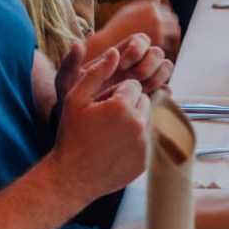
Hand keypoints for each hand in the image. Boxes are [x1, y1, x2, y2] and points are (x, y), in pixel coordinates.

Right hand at [50, 47, 148, 202]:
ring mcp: (147, 143)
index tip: (103, 108)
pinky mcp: (151, 158)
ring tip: (116, 133)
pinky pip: (156, 136)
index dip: (116, 95)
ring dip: (139, 120)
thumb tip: (116, 52)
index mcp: (121, 106)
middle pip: (145, 100)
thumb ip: (96, 73)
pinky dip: (144, 137)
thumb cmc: (72, 136)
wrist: (74, 176)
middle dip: (130, 106)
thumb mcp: (75, 100)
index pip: (133, 86)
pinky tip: (124, 146)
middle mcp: (139, 124)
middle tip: (108, 122)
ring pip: (152, 117)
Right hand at [87, 0, 181, 65]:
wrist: (110, 42)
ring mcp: (159, 31)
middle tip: (165, 31)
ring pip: (175, 32)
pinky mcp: (158, 44)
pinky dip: (165, 45)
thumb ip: (145, 2)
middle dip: (171, 25)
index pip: (168, 10)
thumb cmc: (118, 26)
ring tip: (163, 39)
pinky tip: (156, 47)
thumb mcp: (129, 9)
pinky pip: (169, 44)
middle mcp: (157, 17)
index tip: (162, 22)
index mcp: (151, 7)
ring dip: (171, 35)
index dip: (165, 16)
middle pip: (174, 20)